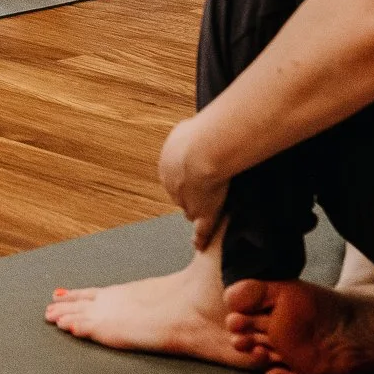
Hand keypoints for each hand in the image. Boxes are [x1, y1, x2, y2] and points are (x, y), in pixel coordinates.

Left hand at [158, 116, 228, 248]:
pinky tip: (200, 245)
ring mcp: (187, 200)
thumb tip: (189, 128)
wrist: (201, 151)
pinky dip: (200, 238)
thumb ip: (185, 134)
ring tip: (206, 214)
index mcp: (167, 165)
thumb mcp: (185, 128)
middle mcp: (172, 185)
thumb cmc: (197, 135)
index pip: (175, 177)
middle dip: (189, 194)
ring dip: (197, 211)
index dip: (186, 177)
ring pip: (190, 210)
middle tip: (203, 192)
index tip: (194, 177)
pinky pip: (201, 230)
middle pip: (180, 194)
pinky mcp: (203, 214)